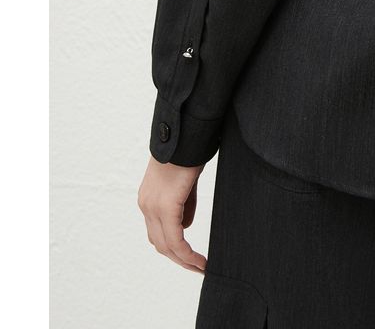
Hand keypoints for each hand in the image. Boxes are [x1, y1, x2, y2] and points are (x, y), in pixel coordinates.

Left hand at [138, 155, 207, 271]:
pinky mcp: (165, 207)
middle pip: (160, 243)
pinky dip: (186, 253)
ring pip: (166, 245)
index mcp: (150, 198)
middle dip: (179, 259)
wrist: (185, 135)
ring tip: (200, 266)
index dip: (174, 247)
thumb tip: (186, 225)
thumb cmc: (188, 152)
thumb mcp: (185, 182)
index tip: (191, 256)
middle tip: (197, 268)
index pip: (158, 232)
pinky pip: (175, 239)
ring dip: (183, 259)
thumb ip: (183, 204)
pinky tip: (198, 259)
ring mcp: (153, 207)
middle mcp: (147, 205)